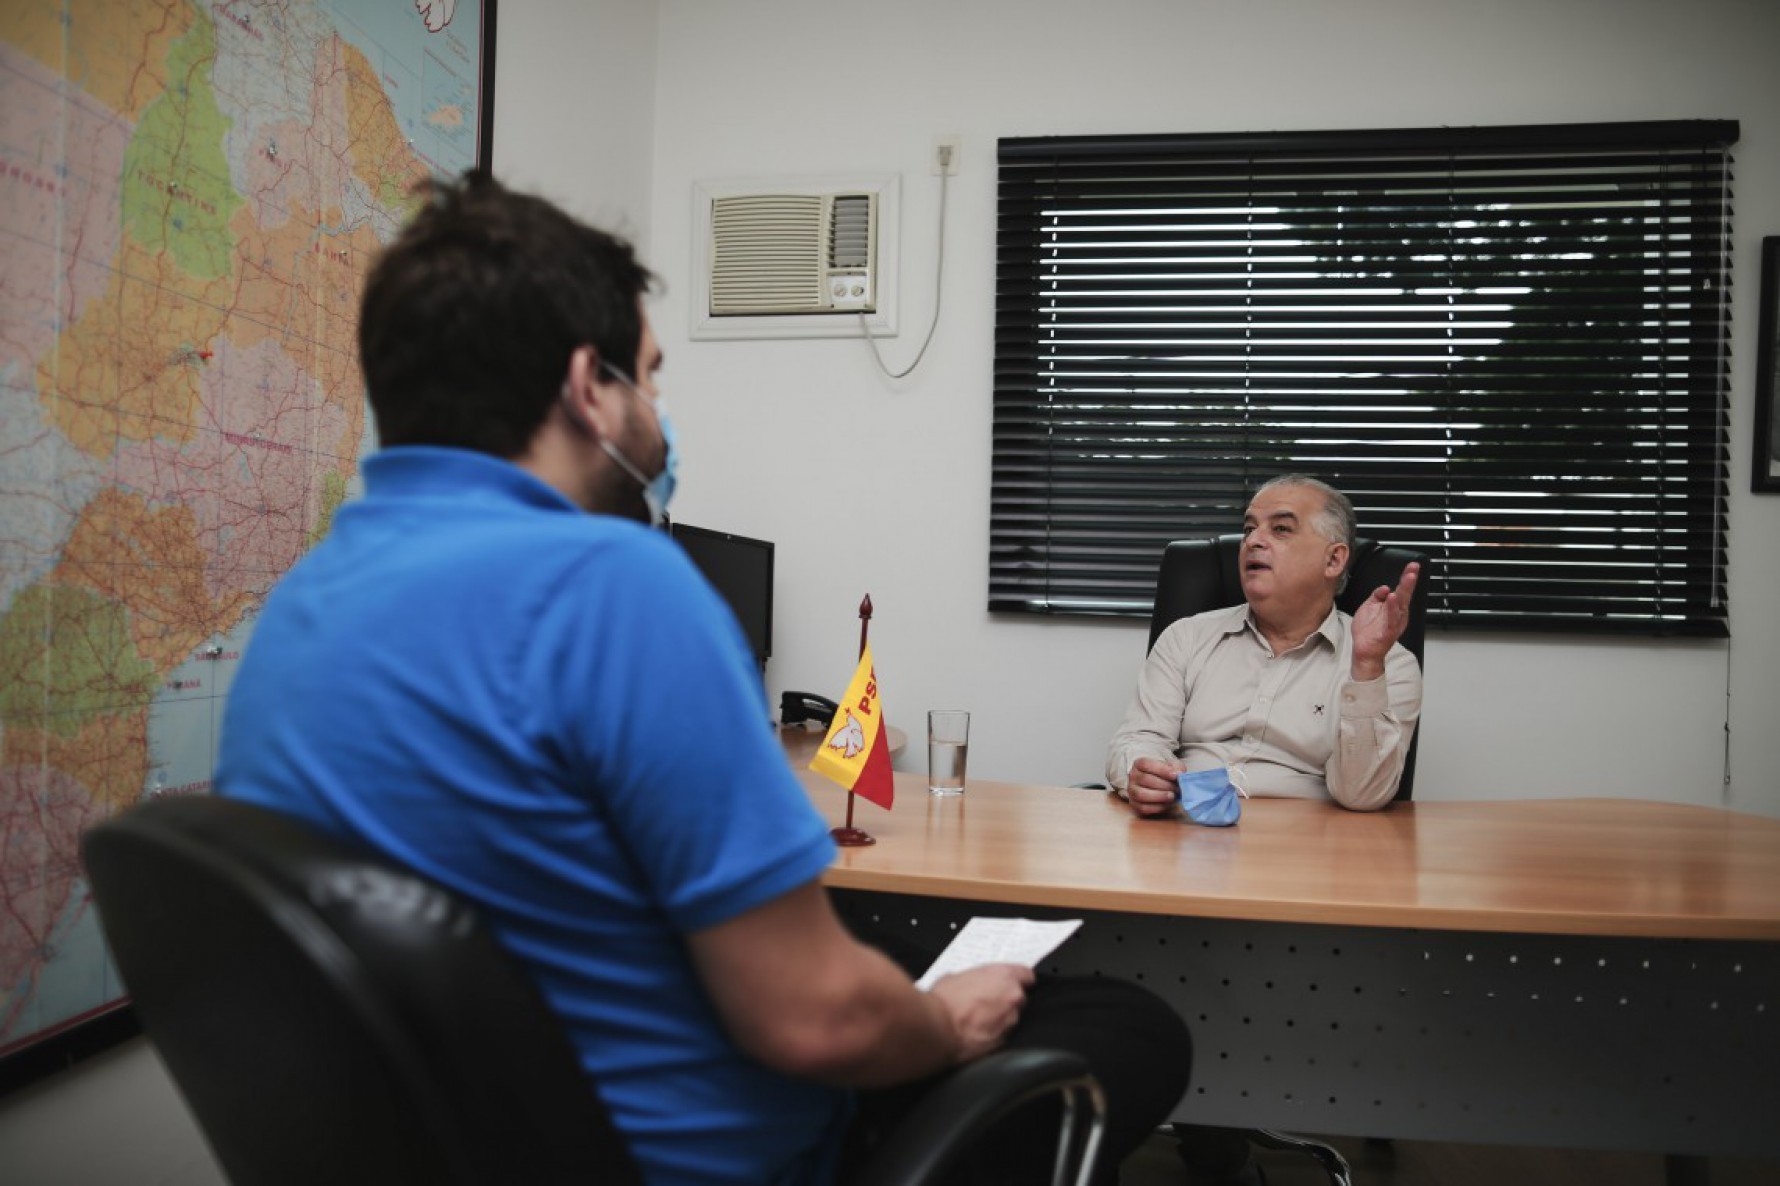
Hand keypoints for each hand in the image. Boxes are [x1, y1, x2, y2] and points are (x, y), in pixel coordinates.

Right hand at [927, 963, 1032, 1062]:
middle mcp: (1012, 997)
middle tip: (986, 1003)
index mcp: (1004, 975)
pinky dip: (993, 1034)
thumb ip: (973, 978)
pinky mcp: (1004, 1040)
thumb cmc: (944, 1002)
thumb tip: (969, 983)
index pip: (1027, 975)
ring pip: (1011, 1018)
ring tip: (978, 1020)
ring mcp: (1010, 1020)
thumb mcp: (955, 977)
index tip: (1016, 983)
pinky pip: (1002, 1035)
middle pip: (1019, 998)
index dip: (1020, 980)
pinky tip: (977, 1032)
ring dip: (999, 1019)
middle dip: (1006, 1001)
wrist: (937, 1028)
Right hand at [1124, 756, 1183, 817]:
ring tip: (1172, 796)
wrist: (1161, 787)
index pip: (1145, 764)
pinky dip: (1157, 807)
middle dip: (1164, 785)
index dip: (1161, 770)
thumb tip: (1180, 774)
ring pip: (1141, 795)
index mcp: (1139, 764)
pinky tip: (1167, 804)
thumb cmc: (1166, 775)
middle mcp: (1133, 776)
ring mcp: (1132, 791)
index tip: (1175, 775)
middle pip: (1145, 779)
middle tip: (1177, 789)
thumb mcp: (1172, 767)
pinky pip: (1143, 808)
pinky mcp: (1135, 805)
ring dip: (1159, 796)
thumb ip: (1177, 768)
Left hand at [1349, 561, 1419, 680]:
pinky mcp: (1388, 631)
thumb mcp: (1369, 606)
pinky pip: (1392, 618)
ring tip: (1407, 578)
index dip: (1407, 577)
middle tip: (1413, 569)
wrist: (1364, 650)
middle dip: (1409, 581)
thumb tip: (1386, 587)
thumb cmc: (1368, 631)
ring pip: (1401, 605)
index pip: (1402, 589)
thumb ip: (1377, 595)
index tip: (1413, 566)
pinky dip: (1393, 608)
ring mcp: (1394, 622)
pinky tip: (1393, 599)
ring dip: (1404, 591)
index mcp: (1393, 607)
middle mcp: (1397, 614)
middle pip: (1405, 594)